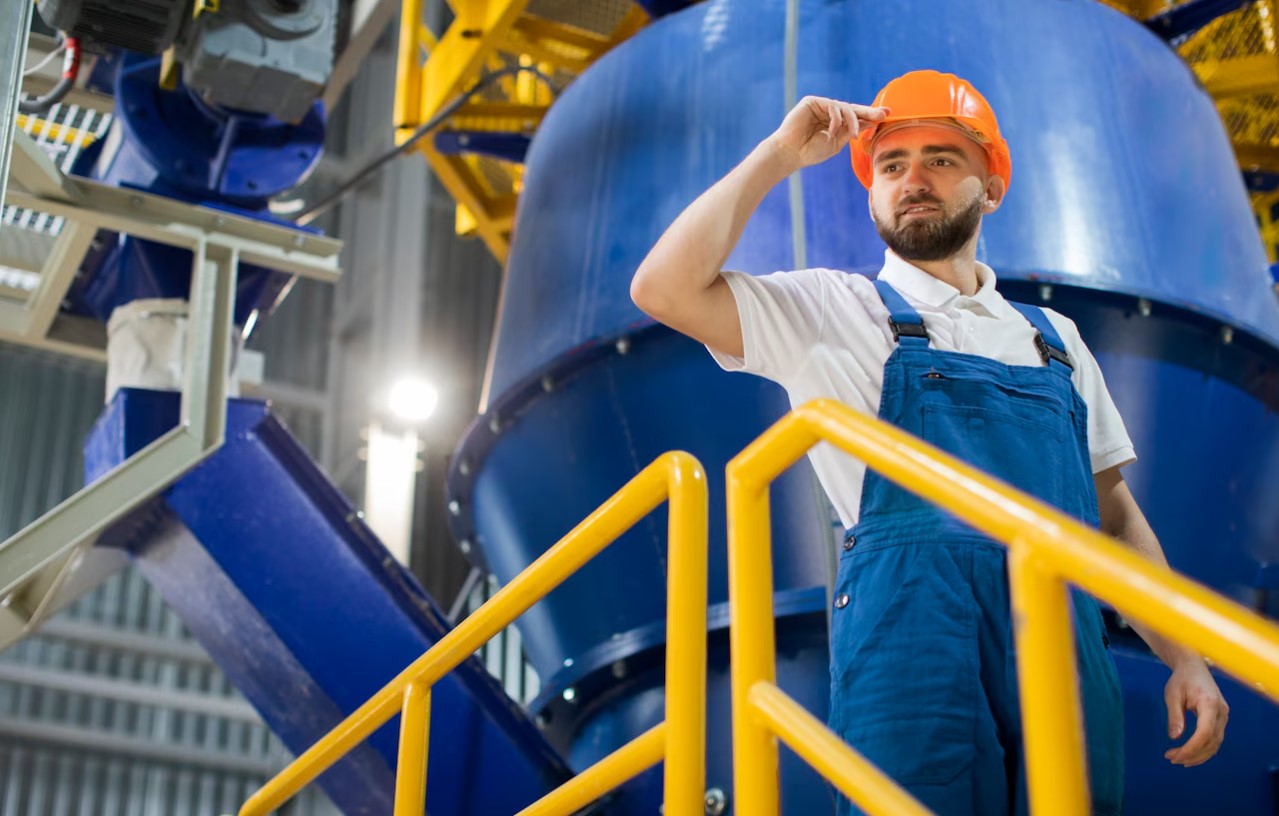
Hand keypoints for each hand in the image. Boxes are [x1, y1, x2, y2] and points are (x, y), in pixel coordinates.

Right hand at [767, 96, 889, 171]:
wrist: (791, 153)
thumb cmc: (811, 151)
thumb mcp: (837, 142)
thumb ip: (851, 130)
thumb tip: (870, 121)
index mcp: (834, 124)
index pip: (854, 118)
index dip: (869, 117)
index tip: (886, 116)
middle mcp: (828, 113)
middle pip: (852, 109)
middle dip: (869, 112)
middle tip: (884, 113)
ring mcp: (820, 106)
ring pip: (844, 107)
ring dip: (852, 120)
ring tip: (854, 134)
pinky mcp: (812, 102)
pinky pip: (832, 105)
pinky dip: (836, 118)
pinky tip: (832, 130)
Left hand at [1163, 658, 1227, 766]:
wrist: (1193, 667)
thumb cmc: (1181, 679)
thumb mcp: (1172, 695)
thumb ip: (1175, 716)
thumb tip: (1175, 737)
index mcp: (1210, 704)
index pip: (1205, 732)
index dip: (1192, 748)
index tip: (1176, 756)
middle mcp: (1222, 712)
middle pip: (1211, 741)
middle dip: (1192, 754)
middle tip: (1172, 759)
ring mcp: (1224, 716)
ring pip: (1215, 743)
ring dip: (1198, 755)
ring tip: (1178, 759)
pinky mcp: (1221, 719)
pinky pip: (1215, 739)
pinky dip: (1203, 749)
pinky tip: (1190, 754)